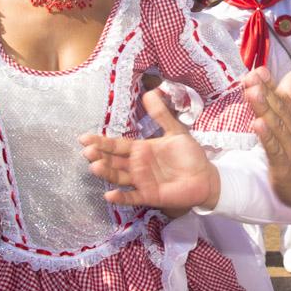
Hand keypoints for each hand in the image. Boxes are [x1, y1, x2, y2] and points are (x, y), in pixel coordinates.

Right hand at [81, 90, 219, 209]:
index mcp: (141, 150)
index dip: (101, 141)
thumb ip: (161, 114)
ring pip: (119, 177)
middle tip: (87, 151)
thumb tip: (150, 92)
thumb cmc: (189, 155)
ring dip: (107, 173)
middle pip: (114, 161)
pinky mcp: (149, 195)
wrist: (206, 177)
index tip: (84, 138)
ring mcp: (142, 181)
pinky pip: (132, 197)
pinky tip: (109, 195)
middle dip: (100, 156)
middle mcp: (137, 165)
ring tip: (94, 167)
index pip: (117, 145)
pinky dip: (121, 197)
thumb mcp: (175, 131)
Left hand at [243, 68, 290, 219]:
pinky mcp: (283, 164)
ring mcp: (289, 147)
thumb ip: (289, 99)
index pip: (282, 98)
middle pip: (278, 108)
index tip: (258, 69)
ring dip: (264, 108)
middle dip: (264, 90)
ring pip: (276, 125)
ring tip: (252, 93)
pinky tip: (257, 125)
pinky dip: (266, 136)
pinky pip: (274, 149)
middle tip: (252, 76)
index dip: (270, 84)